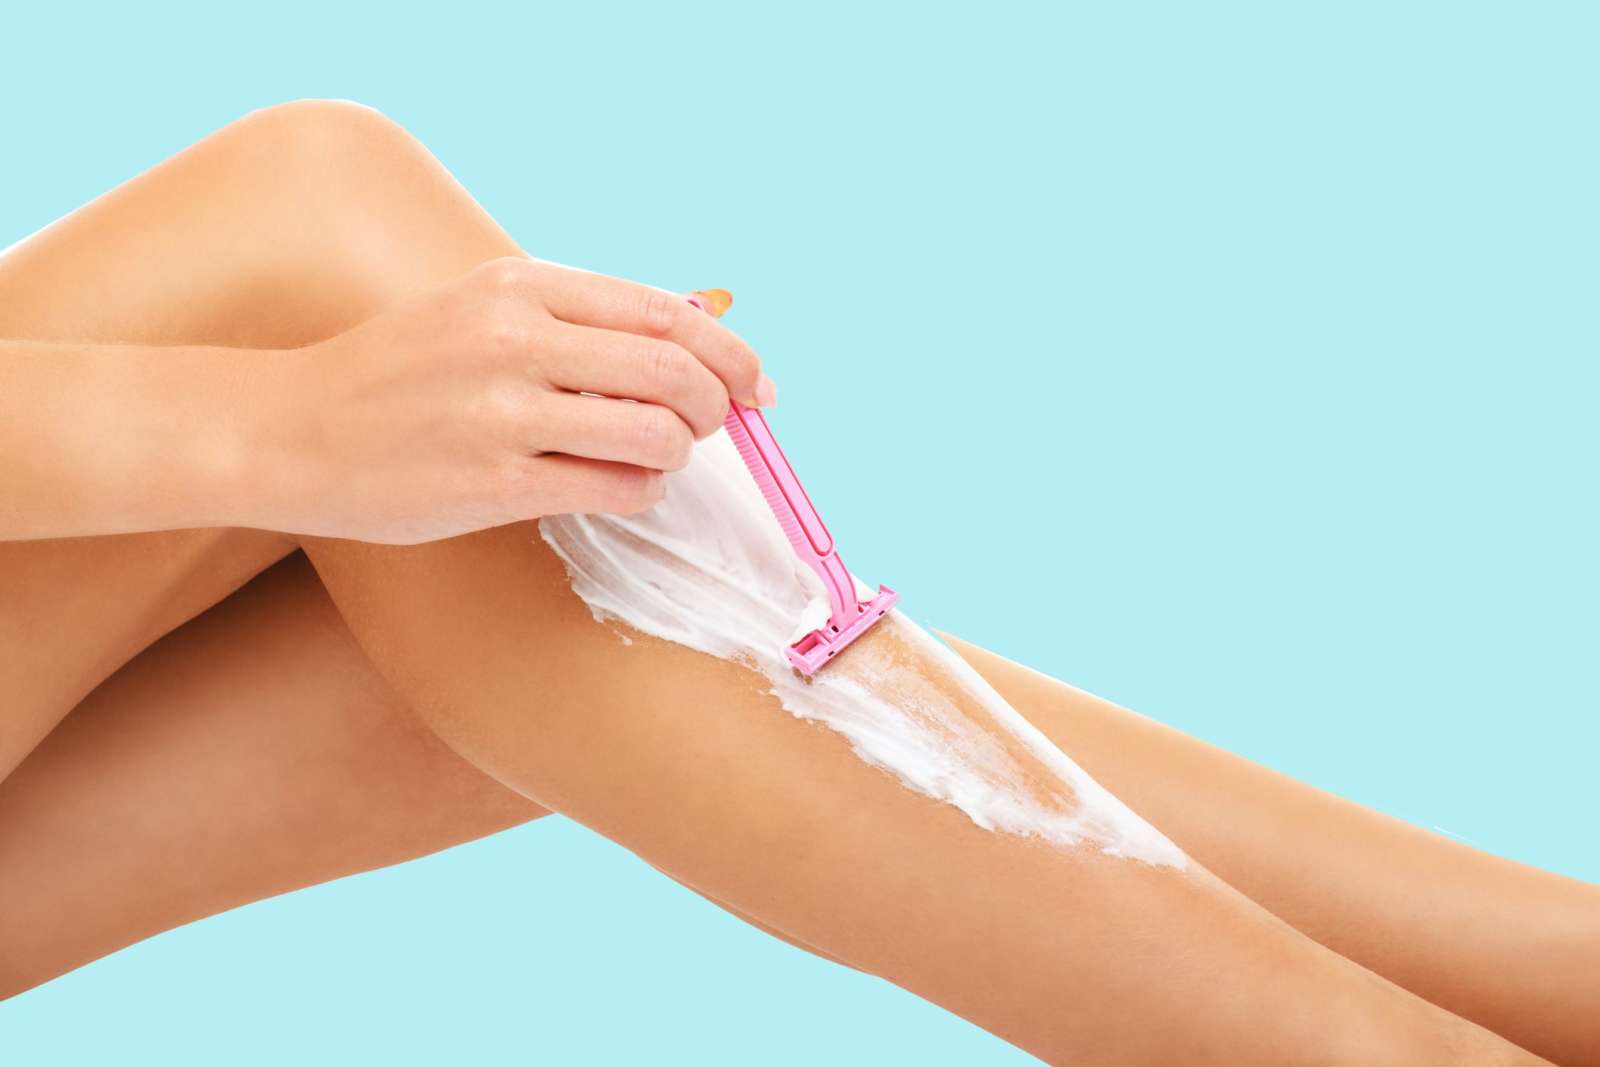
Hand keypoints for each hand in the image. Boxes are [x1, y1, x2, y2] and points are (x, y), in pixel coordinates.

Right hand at [256, 257, 772, 543]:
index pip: (663, 311)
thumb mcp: (477, 312)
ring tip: (657, 458)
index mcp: (517, 285)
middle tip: (712, 427)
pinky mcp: (493, 484)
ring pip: (654, 432)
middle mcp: (514, 338)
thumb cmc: (396, 376)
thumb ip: (571, 320)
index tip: (755, 383)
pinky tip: (620, 486)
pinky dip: (640, 491)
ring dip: (677, 453)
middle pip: (673, 369)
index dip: (729, 351)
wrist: (289, 431)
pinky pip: (614, 489)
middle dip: (714, 406)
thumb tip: (687, 336)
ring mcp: (503, 413)